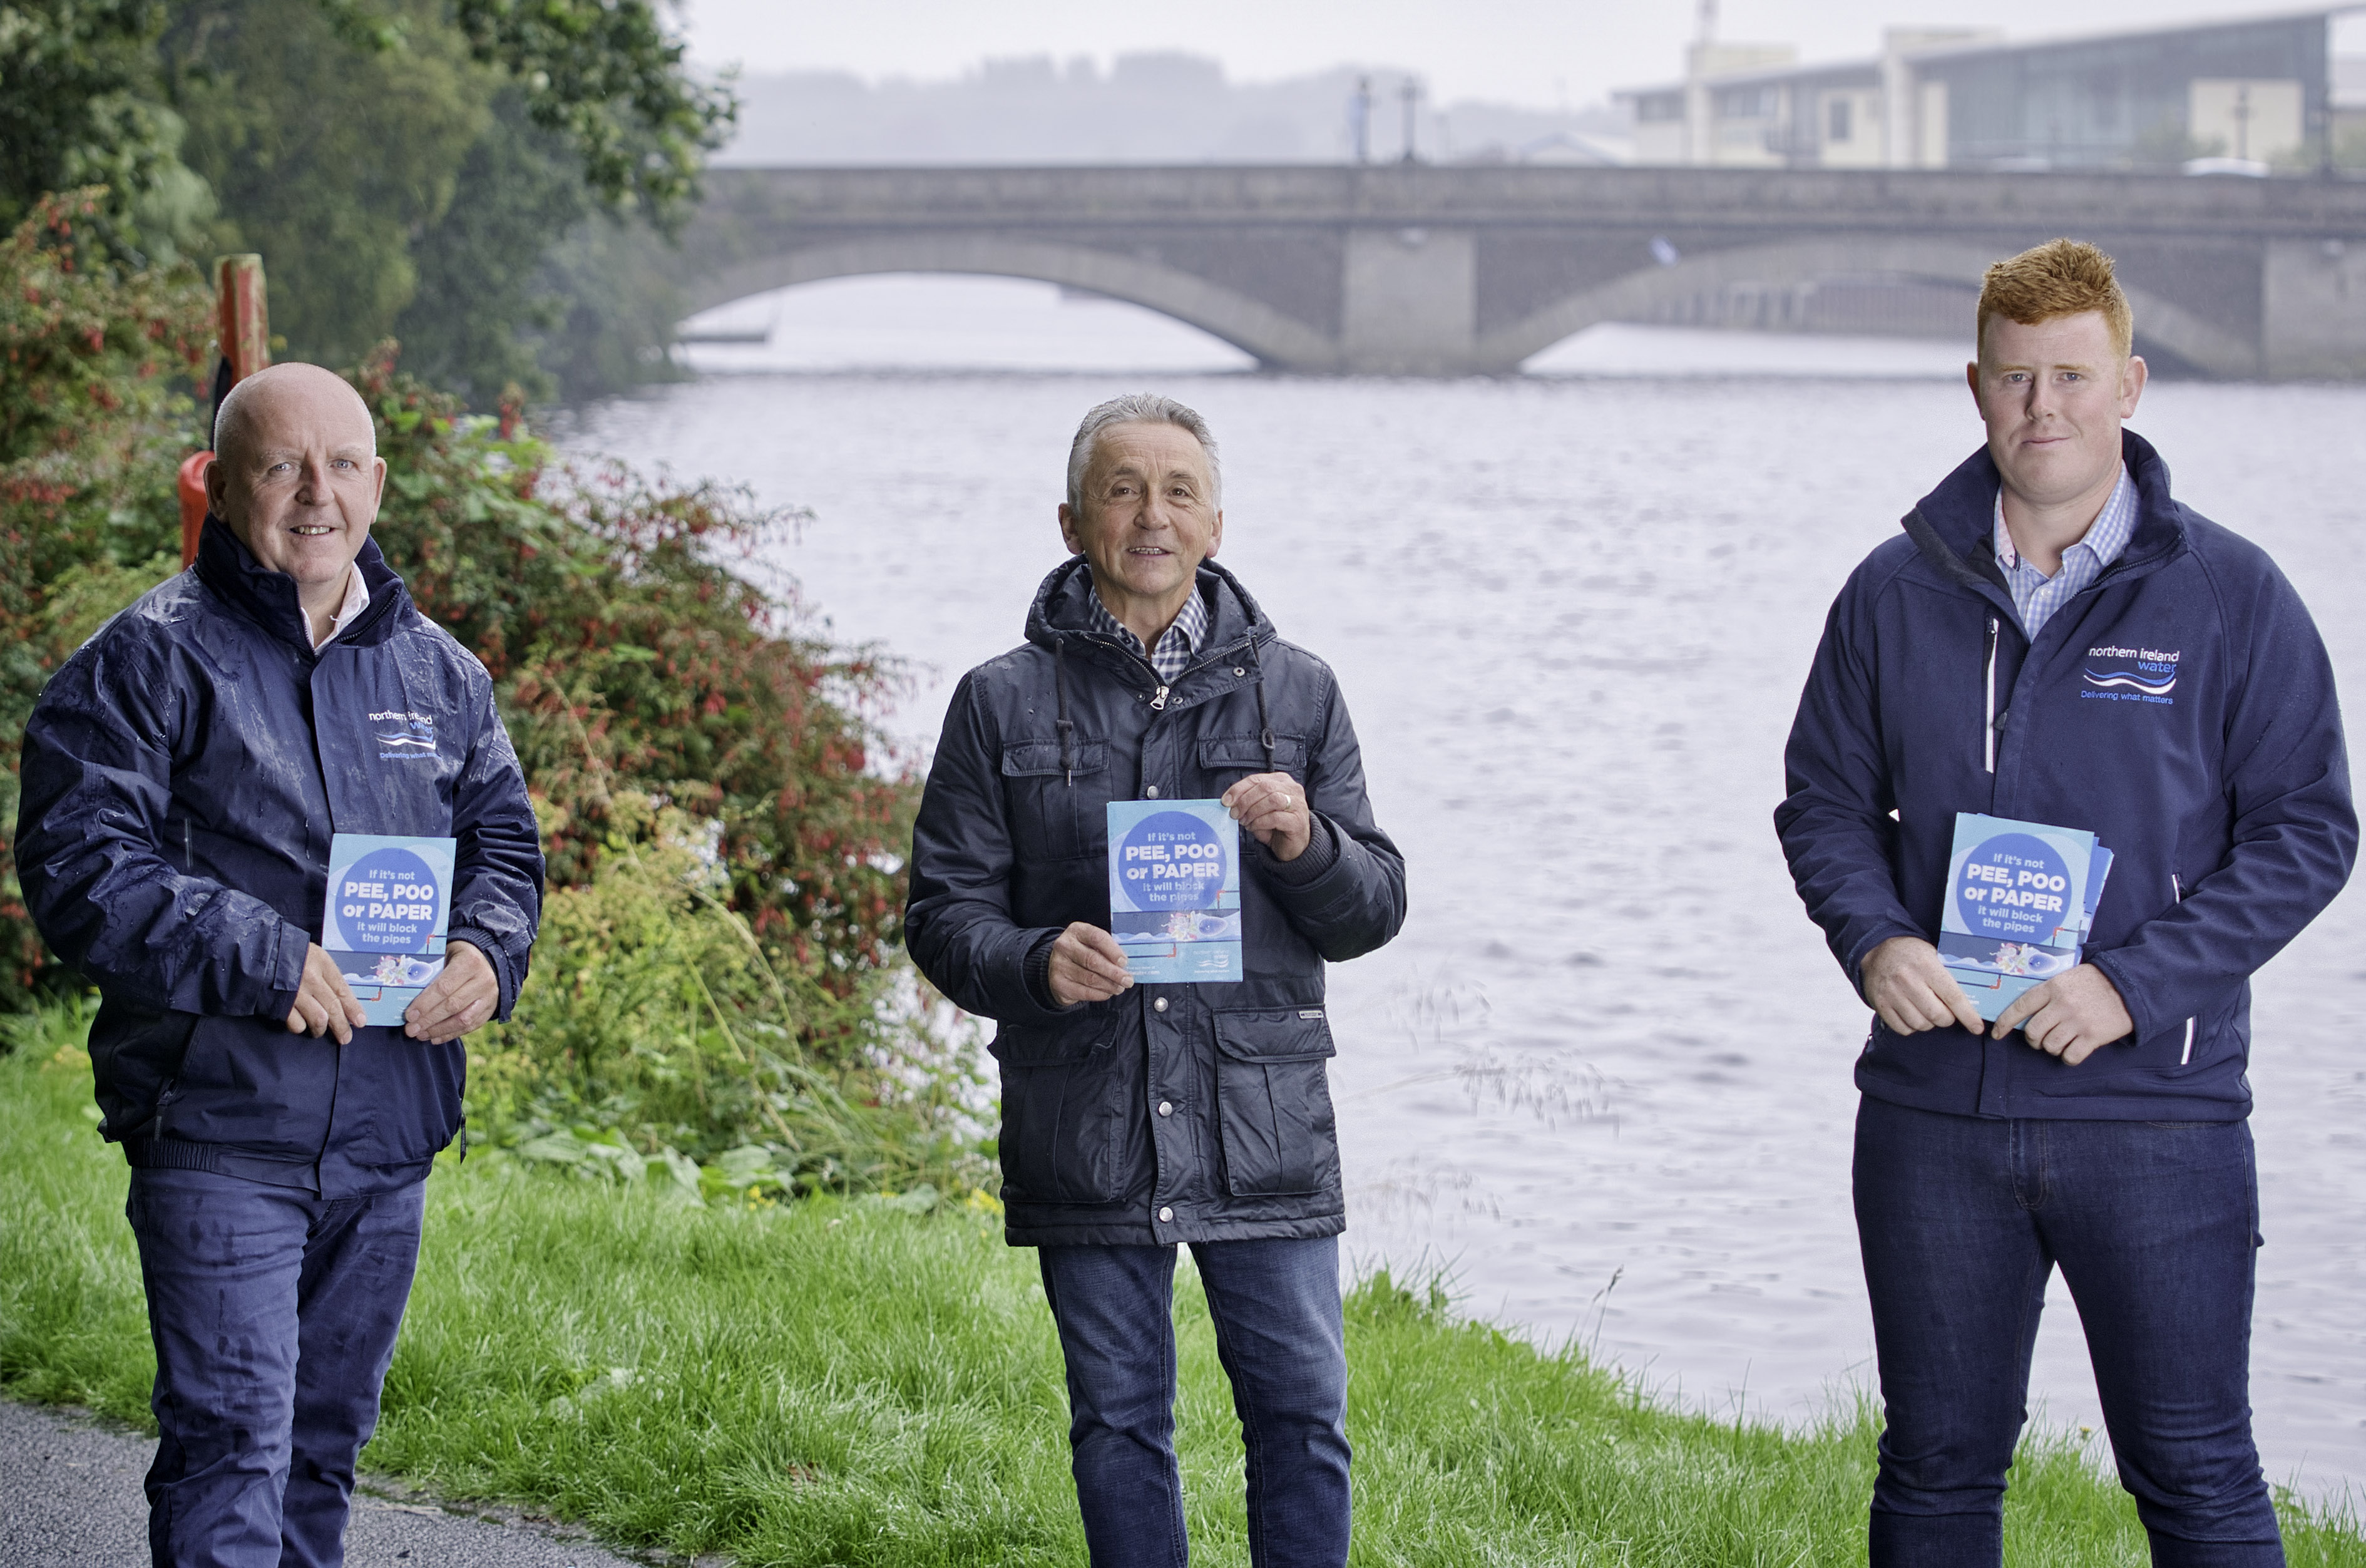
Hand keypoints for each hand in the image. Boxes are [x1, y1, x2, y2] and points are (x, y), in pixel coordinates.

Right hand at [288, 944, 367, 1044]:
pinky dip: (300, 1027)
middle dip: (342, 1026)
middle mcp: (311, 978)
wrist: (254, 952)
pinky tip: (301, 1025)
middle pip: (333, 1007)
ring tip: (320, 1032)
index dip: (353, 1008)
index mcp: (321, 962)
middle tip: (346, 1037)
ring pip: (318, 1019)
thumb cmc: (284, 952)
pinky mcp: (280, 1004)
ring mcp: (295, 993)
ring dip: (321, 1029)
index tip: (360, 1021)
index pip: (343, 990)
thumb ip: (325, 973)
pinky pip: (297, 1024)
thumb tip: (340, 996)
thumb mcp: (311, 954)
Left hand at [404, 941, 498, 1044]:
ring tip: (420, 1035)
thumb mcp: (444, 954)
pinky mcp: (490, 1009)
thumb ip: (429, 969)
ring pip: (463, 1019)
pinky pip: (470, 1026)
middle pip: (453, 1005)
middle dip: (429, 1020)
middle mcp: (483, 980)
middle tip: (410, 1029)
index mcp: (469, 962)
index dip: (425, 1003)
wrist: (486, 962)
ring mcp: (489, 996)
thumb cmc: (457, 958)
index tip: (409, 1015)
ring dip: (439, 1030)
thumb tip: (404, 991)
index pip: (444, 987)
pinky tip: (434, 1038)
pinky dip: (450, 1034)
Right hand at [1047, 922, 1133, 1006]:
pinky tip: (1107, 993)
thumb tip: (1124, 965)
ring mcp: (1059, 965)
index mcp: (1076, 931)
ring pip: (1090, 978)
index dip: (1113, 951)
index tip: (1124, 962)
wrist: (1059, 966)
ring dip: (1109, 985)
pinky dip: (1100, 994)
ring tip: (1119, 988)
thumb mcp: (1093, 944)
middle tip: (1127, 980)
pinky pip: (1084, 992)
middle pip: (1093, 960)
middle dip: (1114, 972)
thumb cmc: (1083, 953)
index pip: (1097, 937)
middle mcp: (1064, 946)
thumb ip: (1107, 950)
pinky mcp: (1059, 983)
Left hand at [1221, 772, 1311, 861]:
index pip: (1256, 779)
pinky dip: (1260, 822)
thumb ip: (1247, 801)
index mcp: (1281, 781)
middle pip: (1264, 787)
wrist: (1293, 845)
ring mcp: (1298, 804)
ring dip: (1253, 811)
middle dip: (1245, 800)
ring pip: (1272, 799)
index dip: (1238, 789)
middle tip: (1235, 814)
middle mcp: (1292, 789)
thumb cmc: (1275, 825)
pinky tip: (1254, 827)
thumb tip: (1228, 801)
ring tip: (1245, 821)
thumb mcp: (1258, 809)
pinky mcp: (1298, 821)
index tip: (1226, 801)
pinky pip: (1275, 817)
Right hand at [1860, 936, 1984, 1036]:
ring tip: (1927, 1011)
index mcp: (1926, 965)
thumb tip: (1974, 999)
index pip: (1952, 996)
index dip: (1967, 1015)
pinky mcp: (1880, 1004)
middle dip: (1947, 1019)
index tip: (1977, 1027)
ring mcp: (1891, 993)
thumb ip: (1950, 975)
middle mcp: (1907, 980)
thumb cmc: (1912, 953)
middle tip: (1946, 1013)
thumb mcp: (1934, 954)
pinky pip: (1903, 1028)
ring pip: (1920, 1024)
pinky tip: (1913, 1014)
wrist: (1877, 949)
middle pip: (1937, 1015)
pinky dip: (1912, 1027)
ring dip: (1929, 1023)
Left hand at [1991, 963, 2131, 1065]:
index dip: (2005, 1023)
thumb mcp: (2067, 977)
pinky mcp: (2093, 1037)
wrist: (2130, 985)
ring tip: (2060, 1041)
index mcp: (2052, 988)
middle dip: (2033, 1039)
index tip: (1998, 1034)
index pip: (2020, 1007)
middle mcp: (2062, 1006)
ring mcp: (2077, 1022)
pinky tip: (2073, 1050)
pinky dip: (2068, 1057)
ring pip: (2050, 1046)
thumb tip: (2026, 1011)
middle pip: (2033, 1032)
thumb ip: (2048, 991)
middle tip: (2040, 1039)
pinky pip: (2070, 1056)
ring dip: (2052, 1048)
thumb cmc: (2096, 981)